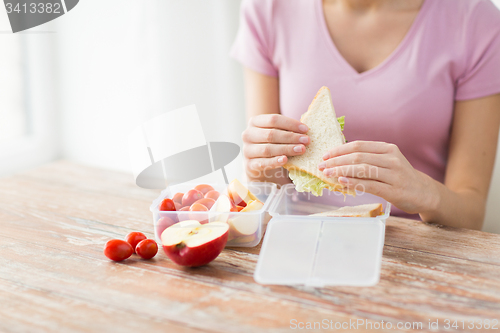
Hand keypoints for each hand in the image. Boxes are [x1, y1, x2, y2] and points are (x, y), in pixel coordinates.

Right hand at [242, 114, 309, 171]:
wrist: (259, 163)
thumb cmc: (271, 144)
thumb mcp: (276, 134)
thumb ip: (286, 130)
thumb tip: (304, 130)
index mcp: (255, 122)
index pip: (273, 119)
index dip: (291, 124)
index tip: (306, 129)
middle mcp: (248, 134)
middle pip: (271, 134)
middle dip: (291, 137)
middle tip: (306, 141)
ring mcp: (247, 150)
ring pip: (268, 149)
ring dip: (286, 149)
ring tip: (301, 150)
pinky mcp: (249, 164)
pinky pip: (262, 163)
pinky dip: (274, 161)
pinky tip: (285, 160)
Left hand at [318, 141, 435, 213]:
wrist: (423, 193)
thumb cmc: (399, 176)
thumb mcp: (387, 161)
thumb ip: (367, 158)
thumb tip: (338, 159)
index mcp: (387, 149)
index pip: (358, 145)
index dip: (339, 150)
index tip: (325, 155)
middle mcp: (391, 159)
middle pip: (358, 157)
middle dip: (336, 161)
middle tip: (322, 166)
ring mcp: (394, 175)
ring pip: (362, 170)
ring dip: (341, 171)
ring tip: (327, 174)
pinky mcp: (393, 190)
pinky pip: (370, 185)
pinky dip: (354, 183)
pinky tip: (341, 182)